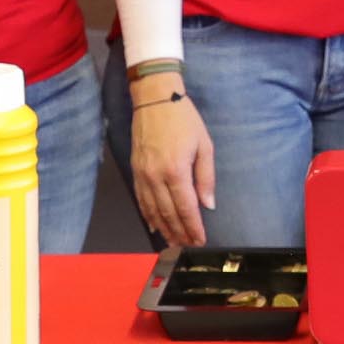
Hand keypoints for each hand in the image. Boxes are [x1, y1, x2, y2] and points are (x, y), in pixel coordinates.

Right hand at [130, 84, 213, 247]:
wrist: (155, 98)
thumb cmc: (184, 119)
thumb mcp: (204, 145)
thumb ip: (206, 177)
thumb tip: (208, 204)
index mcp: (176, 170)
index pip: (186, 208)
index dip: (193, 227)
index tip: (200, 240)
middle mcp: (156, 176)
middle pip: (168, 213)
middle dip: (179, 232)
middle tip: (188, 245)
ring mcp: (143, 174)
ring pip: (153, 210)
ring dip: (164, 228)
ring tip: (173, 241)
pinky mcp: (135, 170)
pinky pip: (141, 199)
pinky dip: (148, 215)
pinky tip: (154, 225)